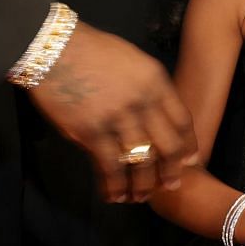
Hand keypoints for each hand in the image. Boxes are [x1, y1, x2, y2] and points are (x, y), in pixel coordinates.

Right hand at [27, 22, 198, 203]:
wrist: (54, 48)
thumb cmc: (91, 50)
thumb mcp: (132, 61)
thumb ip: (147, 88)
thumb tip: (154, 116)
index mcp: (155, 81)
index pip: (182, 120)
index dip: (188, 145)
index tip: (190, 160)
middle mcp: (142, 101)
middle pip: (168, 146)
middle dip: (171, 171)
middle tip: (170, 186)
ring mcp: (118, 118)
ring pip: (141, 162)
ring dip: (142, 185)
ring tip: (139, 197)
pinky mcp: (92, 132)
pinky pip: (110, 168)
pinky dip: (114, 186)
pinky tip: (114, 195)